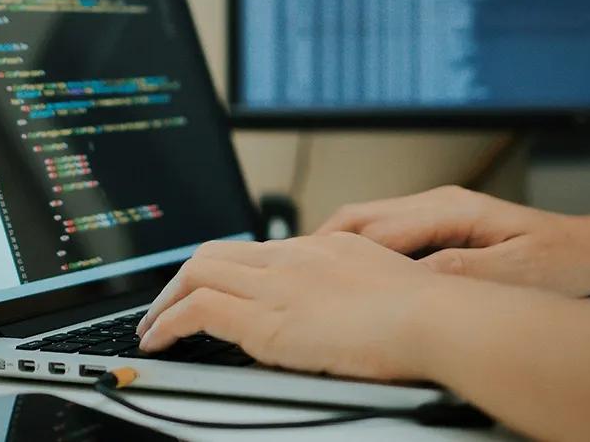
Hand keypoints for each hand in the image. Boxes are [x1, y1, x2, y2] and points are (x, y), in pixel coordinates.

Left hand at [134, 233, 478, 380]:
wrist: (437, 318)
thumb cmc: (431, 314)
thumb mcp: (392, 287)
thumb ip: (363, 292)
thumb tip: (356, 312)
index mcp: (325, 248)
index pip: (258, 250)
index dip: (225, 270)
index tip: (212, 289)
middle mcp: (295, 257)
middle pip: (217, 252)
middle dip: (183, 279)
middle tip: (167, 306)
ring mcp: (279, 284)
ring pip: (198, 273)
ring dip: (166, 302)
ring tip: (152, 328)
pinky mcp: (268, 318)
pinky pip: (198, 309)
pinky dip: (170, 322)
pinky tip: (161, 341)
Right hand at [313, 186, 589, 295]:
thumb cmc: (563, 261)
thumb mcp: (510, 272)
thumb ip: (458, 272)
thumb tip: (409, 276)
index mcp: (450, 208)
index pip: (376, 229)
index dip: (339, 254)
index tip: (310, 274)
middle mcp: (439, 202)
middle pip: (361, 215)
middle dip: (322, 242)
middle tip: (291, 271)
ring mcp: (439, 212)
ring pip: (370, 222)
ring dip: (339, 247)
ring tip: (312, 275)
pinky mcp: (444, 227)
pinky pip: (388, 235)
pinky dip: (362, 252)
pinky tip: (354, 277)